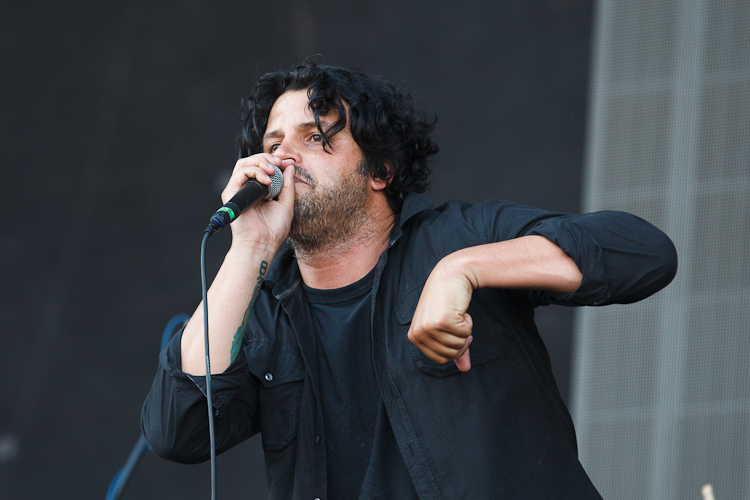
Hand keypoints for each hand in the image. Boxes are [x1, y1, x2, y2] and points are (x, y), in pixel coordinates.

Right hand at [221, 154, 296, 249]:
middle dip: (267, 158)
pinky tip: (267, 180)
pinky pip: (240, 173)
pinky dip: (255, 171)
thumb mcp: (286, 203)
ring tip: (273, 169)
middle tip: (280, 162)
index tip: (288, 162)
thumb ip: (287, 184)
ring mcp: (238, 190)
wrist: (263, 244)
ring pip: (244, 163)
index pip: (263, 167)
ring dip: (260, 162)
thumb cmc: (273, 230)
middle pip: (252, 162)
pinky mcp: (231, 193)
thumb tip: (289, 166)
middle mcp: (247, 188)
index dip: (275, 161)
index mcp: (260, 190)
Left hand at [407, 254, 474, 371]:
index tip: (456, 331)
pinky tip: (460, 309)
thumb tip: (465, 369)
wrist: (450, 275)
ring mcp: (429, 327)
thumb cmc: (446, 301)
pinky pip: (465, 334)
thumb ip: (454, 349)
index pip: (441, 360)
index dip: (455, 349)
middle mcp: (418, 333)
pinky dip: (468, 322)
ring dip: (465, 330)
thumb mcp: (445, 326)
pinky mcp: (443, 321)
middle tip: (458, 321)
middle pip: (450, 355)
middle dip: (461, 341)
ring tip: (456, 314)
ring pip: (458, 345)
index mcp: (414, 337)